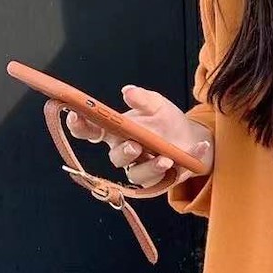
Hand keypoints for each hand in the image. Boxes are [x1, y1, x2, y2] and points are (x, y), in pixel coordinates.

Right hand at [65, 85, 213, 188]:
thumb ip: (143, 99)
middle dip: (124, 152)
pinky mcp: (158, 180)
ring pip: (136, 174)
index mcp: (116, 131)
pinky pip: (163, 180)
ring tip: (165, 159)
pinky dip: (179, 167)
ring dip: (150, 167)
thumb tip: (128, 91)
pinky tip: (196, 150)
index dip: (80, 127)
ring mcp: (140, 168)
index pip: (91, 132)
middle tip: (136, 146)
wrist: (192, 138)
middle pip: (115, 157)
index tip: (76, 116)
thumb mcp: (156, 104)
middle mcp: (125, 151)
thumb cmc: (166, 120)